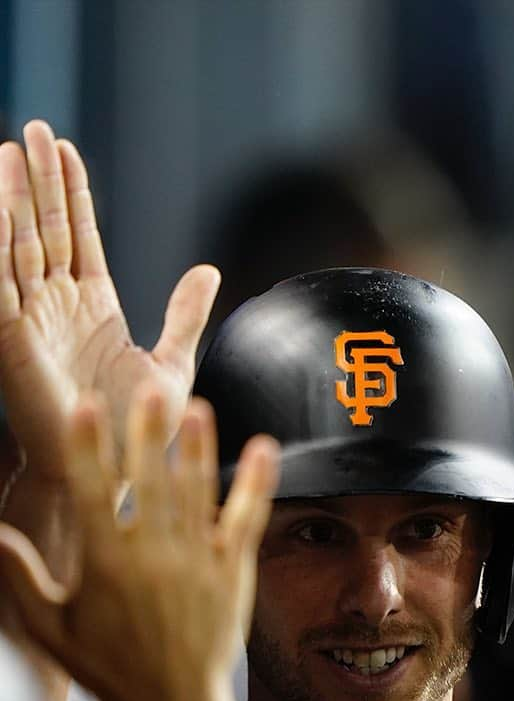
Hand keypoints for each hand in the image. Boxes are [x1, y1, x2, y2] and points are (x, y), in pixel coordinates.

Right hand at [0, 120, 218, 482]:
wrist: (118, 470)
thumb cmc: (140, 426)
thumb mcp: (171, 361)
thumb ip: (185, 314)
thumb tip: (206, 270)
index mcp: (93, 308)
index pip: (76, 237)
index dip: (72, 195)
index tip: (67, 150)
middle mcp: (57, 308)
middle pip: (45, 230)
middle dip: (40, 181)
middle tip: (34, 130)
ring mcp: (32, 321)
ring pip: (18, 246)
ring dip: (13, 199)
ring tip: (12, 150)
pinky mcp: (12, 340)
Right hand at [0, 385, 277, 700]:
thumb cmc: (107, 667)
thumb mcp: (50, 627)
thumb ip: (19, 575)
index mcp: (105, 564)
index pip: (91, 492)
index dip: (88, 446)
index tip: (87, 405)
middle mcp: (153, 557)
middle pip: (149, 481)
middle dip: (149, 431)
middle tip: (151, 386)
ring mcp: (197, 562)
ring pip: (197, 492)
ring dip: (199, 447)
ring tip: (199, 406)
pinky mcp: (232, 570)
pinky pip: (247, 518)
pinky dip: (257, 482)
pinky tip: (265, 449)